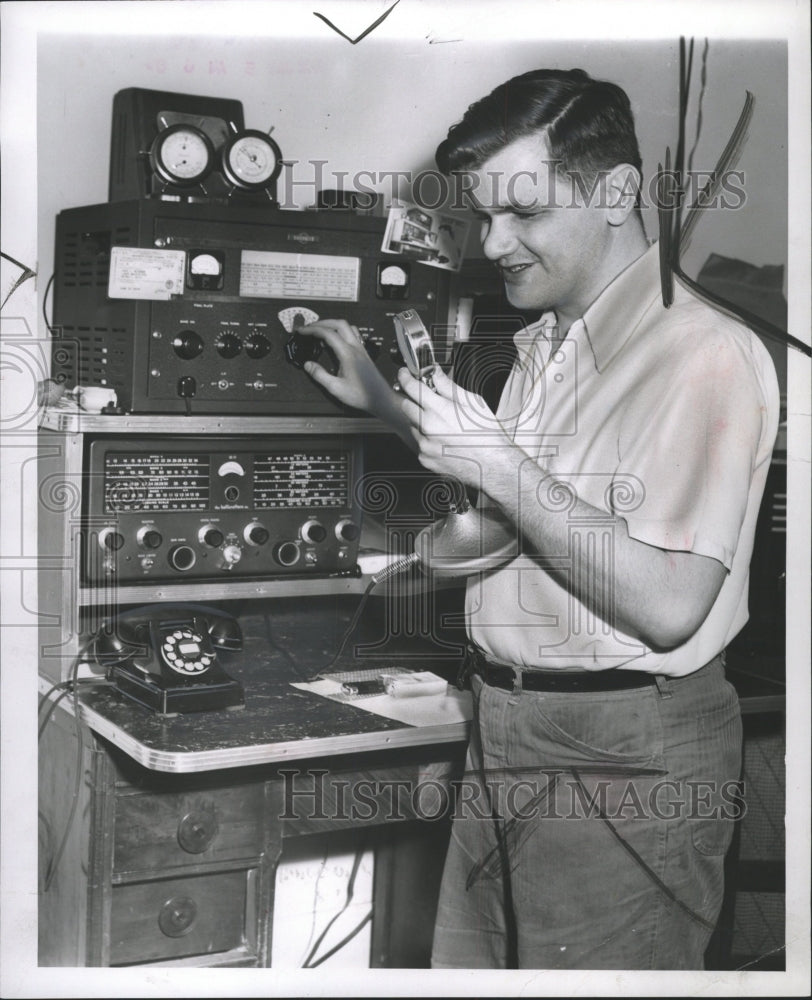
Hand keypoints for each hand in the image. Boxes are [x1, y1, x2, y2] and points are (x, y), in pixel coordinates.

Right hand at [301, 319, 392, 415]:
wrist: (380, 398)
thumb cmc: (361, 395)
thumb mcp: (336, 388)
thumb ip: (320, 375)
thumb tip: (308, 365)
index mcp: (348, 354)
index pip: (328, 333)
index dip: (313, 330)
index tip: (302, 331)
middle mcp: (356, 348)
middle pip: (339, 324)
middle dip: (322, 322)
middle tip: (309, 327)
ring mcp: (361, 349)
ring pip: (348, 327)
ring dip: (333, 324)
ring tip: (321, 330)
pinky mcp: (364, 353)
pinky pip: (353, 334)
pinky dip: (342, 331)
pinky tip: (337, 338)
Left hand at [397, 366, 512, 492]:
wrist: (493, 465)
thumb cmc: (487, 435)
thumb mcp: (472, 402)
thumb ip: (448, 386)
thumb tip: (436, 373)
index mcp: (438, 411)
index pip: (411, 388)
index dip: (405, 378)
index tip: (405, 375)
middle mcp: (428, 428)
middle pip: (406, 406)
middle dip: (414, 399)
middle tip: (429, 400)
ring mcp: (424, 445)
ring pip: (413, 426)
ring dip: (421, 421)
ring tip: (444, 425)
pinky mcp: (425, 459)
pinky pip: (419, 443)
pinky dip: (427, 439)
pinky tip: (444, 439)